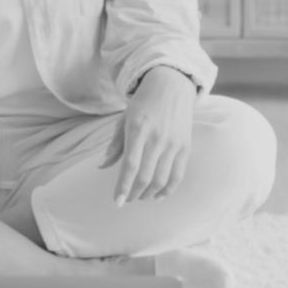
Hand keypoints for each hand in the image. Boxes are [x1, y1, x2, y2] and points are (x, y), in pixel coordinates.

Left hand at [100, 67, 195, 204]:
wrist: (171, 85)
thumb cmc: (143, 103)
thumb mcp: (124, 119)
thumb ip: (115, 144)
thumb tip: (102, 167)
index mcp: (137, 129)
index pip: (130, 166)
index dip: (122, 187)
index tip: (117, 202)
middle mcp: (156, 137)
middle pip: (145, 177)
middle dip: (134, 193)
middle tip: (126, 200)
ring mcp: (173, 143)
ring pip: (161, 180)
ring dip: (149, 194)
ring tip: (140, 197)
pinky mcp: (185, 147)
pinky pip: (177, 175)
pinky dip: (168, 190)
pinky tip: (158, 196)